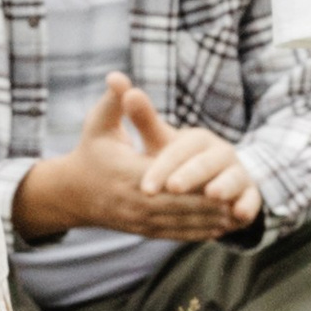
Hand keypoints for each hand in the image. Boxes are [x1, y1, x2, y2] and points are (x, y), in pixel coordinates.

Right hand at [12, 77, 262, 243]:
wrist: (72, 193)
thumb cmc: (91, 153)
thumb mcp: (98, 125)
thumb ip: (115, 102)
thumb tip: (117, 76)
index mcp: (126, 173)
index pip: (164, 178)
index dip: (191, 179)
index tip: (218, 176)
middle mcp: (133, 201)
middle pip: (176, 204)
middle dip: (208, 204)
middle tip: (237, 196)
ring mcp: (138, 220)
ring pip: (179, 223)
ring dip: (208, 220)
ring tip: (237, 213)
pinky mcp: (143, 231)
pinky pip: (174, 234)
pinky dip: (198, 232)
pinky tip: (220, 228)